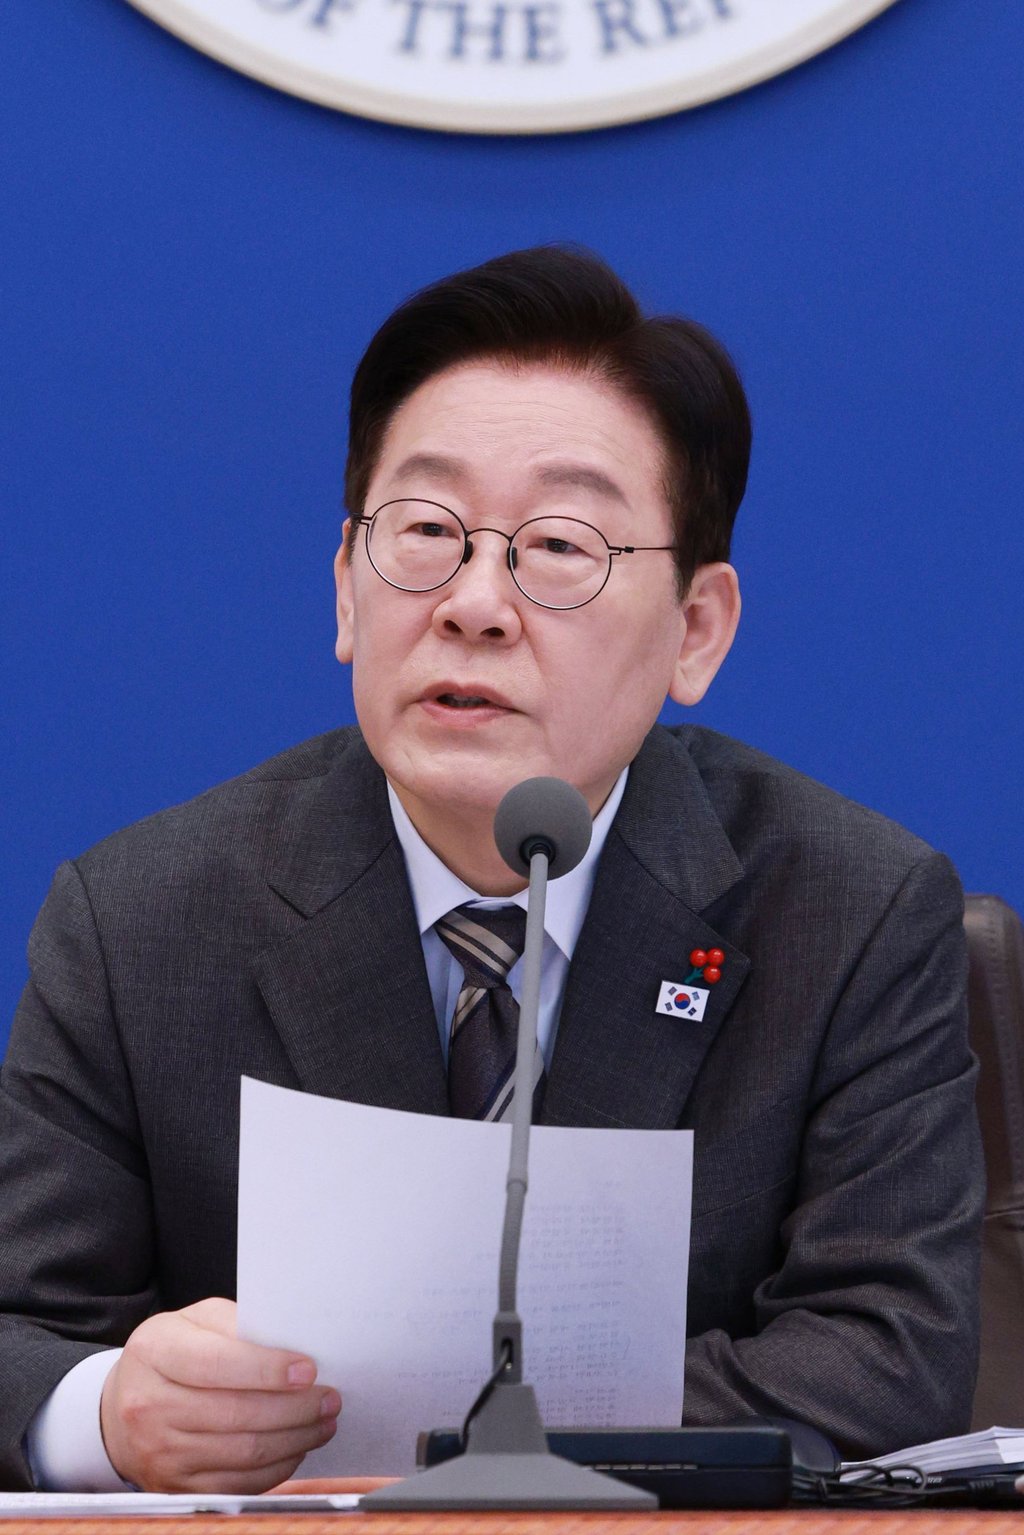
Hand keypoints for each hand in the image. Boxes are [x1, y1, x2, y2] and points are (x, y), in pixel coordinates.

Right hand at [100, 1297, 339, 1491]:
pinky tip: (297, 1447)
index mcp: (155, 1352)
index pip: (218, 1364)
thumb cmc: (172, 1354)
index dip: (268, 1369)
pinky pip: (238, 1484)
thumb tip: (290, 1343)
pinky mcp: (176, 1487)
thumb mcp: (195, 1321)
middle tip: (330, 1398)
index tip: (309, 1370)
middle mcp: (149, 1406)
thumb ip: (236, 1325)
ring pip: (243, 1452)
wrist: (122, 1408)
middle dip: (294, 1408)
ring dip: (295, 1439)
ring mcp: (159, 1453)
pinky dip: (276, 1467)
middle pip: (236, 1414)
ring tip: (323, 1422)